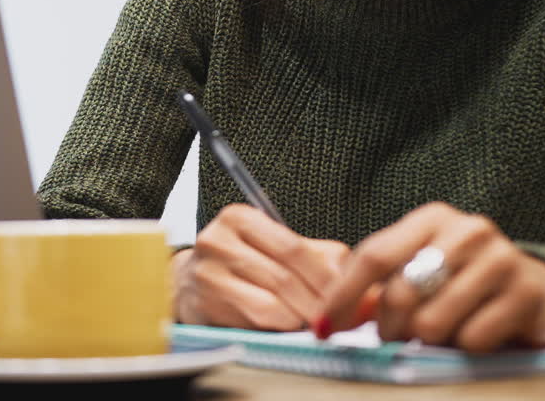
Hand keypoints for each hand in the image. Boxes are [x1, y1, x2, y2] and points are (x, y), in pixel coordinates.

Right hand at [172, 204, 349, 329]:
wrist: (188, 282)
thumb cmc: (240, 263)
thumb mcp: (273, 246)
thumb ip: (316, 255)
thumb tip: (355, 276)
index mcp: (239, 218)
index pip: (293, 248)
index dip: (325, 276)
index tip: (347, 294)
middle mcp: (217, 241)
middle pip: (284, 277)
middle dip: (318, 302)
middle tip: (339, 317)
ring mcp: (207, 274)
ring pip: (271, 303)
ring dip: (301, 318)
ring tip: (317, 323)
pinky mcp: (202, 305)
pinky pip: (254, 321)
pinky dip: (280, 327)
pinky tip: (290, 327)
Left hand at [315, 202, 544, 351]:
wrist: (537, 286)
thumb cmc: (464, 279)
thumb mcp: (421, 265)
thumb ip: (379, 281)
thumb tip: (328, 315)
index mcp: (432, 218)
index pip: (374, 256)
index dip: (343, 295)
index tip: (324, 327)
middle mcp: (467, 231)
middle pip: (401, 293)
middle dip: (389, 327)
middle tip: (395, 336)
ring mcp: (500, 259)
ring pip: (433, 322)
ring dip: (428, 338)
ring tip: (440, 330)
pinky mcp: (526, 294)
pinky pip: (472, 339)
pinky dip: (465, 346)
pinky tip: (476, 332)